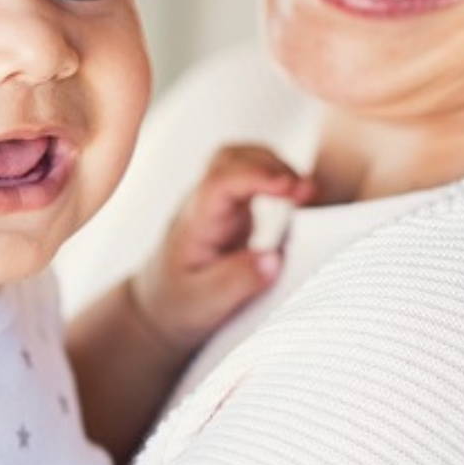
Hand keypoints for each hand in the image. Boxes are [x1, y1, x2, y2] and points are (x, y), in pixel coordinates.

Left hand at [130, 144, 314, 355]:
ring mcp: (215, 204)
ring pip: (240, 161)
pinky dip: (275, 178)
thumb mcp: (204, 304)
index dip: (257, 177)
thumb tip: (273, 258)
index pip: (220, 182)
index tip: (291, 188)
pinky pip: (250, 178)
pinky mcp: (229, 210)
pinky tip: (295, 197)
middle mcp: (203, 205)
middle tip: (307, 190)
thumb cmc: (177, 304)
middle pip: (230, 158)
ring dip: (275, 166)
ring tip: (305, 192)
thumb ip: (237, 282)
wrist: (157, 306)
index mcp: (195, 224)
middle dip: (272, 164)